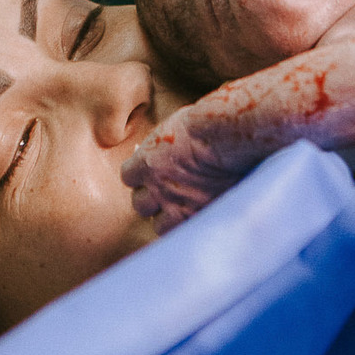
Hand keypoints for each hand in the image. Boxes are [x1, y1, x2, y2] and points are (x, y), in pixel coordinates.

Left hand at [121, 110, 245, 235]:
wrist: (226, 139)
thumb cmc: (203, 125)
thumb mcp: (173, 127)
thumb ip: (163, 147)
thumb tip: (162, 151)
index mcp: (146, 163)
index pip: (128, 177)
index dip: (140, 175)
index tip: (151, 172)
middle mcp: (157, 188)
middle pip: (140, 204)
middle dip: (151, 198)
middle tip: (166, 191)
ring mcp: (178, 206)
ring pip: (159, 225)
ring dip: (167, 217)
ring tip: (182, 207)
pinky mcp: (199, 216)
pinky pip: (184, 230)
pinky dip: (188, 223)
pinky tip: (198, 212)